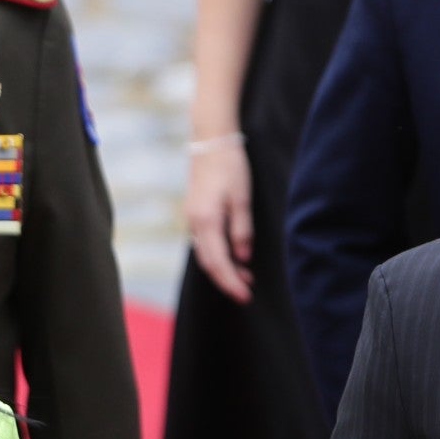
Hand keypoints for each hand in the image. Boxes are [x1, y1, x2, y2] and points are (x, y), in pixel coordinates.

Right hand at [184, 142, 255, 303]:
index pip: (218, 263)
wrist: (210, 141)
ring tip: (245, 277)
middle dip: (227, 281)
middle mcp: (195, 224)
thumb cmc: (230, 166)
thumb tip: (243, 258)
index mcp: (207, 221)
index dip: (231, 283)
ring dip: (224, 268)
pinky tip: (233, 256)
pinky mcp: (195, 213)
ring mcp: (193, 219)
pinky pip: (205, 243)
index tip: (246, 296)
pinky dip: (218, 255)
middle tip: (246, 294)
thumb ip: (242, 230)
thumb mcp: (242, 198)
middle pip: (209, 264)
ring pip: (206, 254)